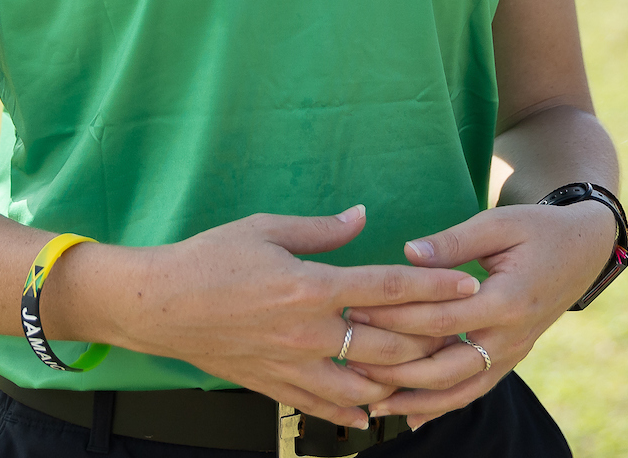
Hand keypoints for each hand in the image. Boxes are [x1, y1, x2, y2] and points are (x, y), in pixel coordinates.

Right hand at [61, 206, 477, 430]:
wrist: (159, 306)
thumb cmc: (210, 256)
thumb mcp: (266, 228)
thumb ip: (321, 229)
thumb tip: (363, 217)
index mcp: (309, 287)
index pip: (387, 288)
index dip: (432, 285)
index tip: (468, 283)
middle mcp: (308, 333)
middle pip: (388, 343)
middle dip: (431, 338)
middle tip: (462, 331)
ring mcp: (293, 366)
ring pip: (365, 386)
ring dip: (401, 380)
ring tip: (428, 370)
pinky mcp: (276, 386)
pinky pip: (326, 408)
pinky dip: (357, 410)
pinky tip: (378, 409)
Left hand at [343, 200, 617, 426]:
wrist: (583, 251)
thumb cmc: (537, 230)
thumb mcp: (498, 223)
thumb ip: (454, 242)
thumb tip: (409, 254)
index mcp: (507, 301)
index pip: (442, 319)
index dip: (397, 318)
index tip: (357, 312)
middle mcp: (511, 337)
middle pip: (447, 367)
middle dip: (397, 369)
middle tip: (351, 365)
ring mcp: (513, 354)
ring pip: (460, 390)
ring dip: (415, 399)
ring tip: (372, 404)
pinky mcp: (510, 359)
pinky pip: (474, 391)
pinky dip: (442, 407)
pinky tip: (410, 417)